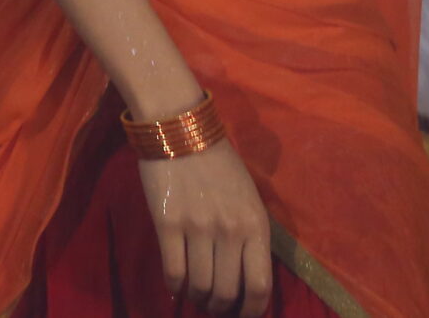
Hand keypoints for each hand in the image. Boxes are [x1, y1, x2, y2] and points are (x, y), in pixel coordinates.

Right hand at [137, 140, 272, 315]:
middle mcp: (230, 230)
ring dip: (199, 300)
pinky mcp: (168, 223)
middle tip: (215, 308)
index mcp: (256, 224)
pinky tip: (177, 286)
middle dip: (221, 309)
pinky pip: (174, 271)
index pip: (261, 285)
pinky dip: (176, 286)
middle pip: (228, 292)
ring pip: (201, 286)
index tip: (242, 314)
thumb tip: (242, 275)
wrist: (180, 128)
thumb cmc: (219, 162)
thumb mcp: (249, 196)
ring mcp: (198, 228)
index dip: (252, 310)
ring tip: (196, 297)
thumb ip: (249, 234)